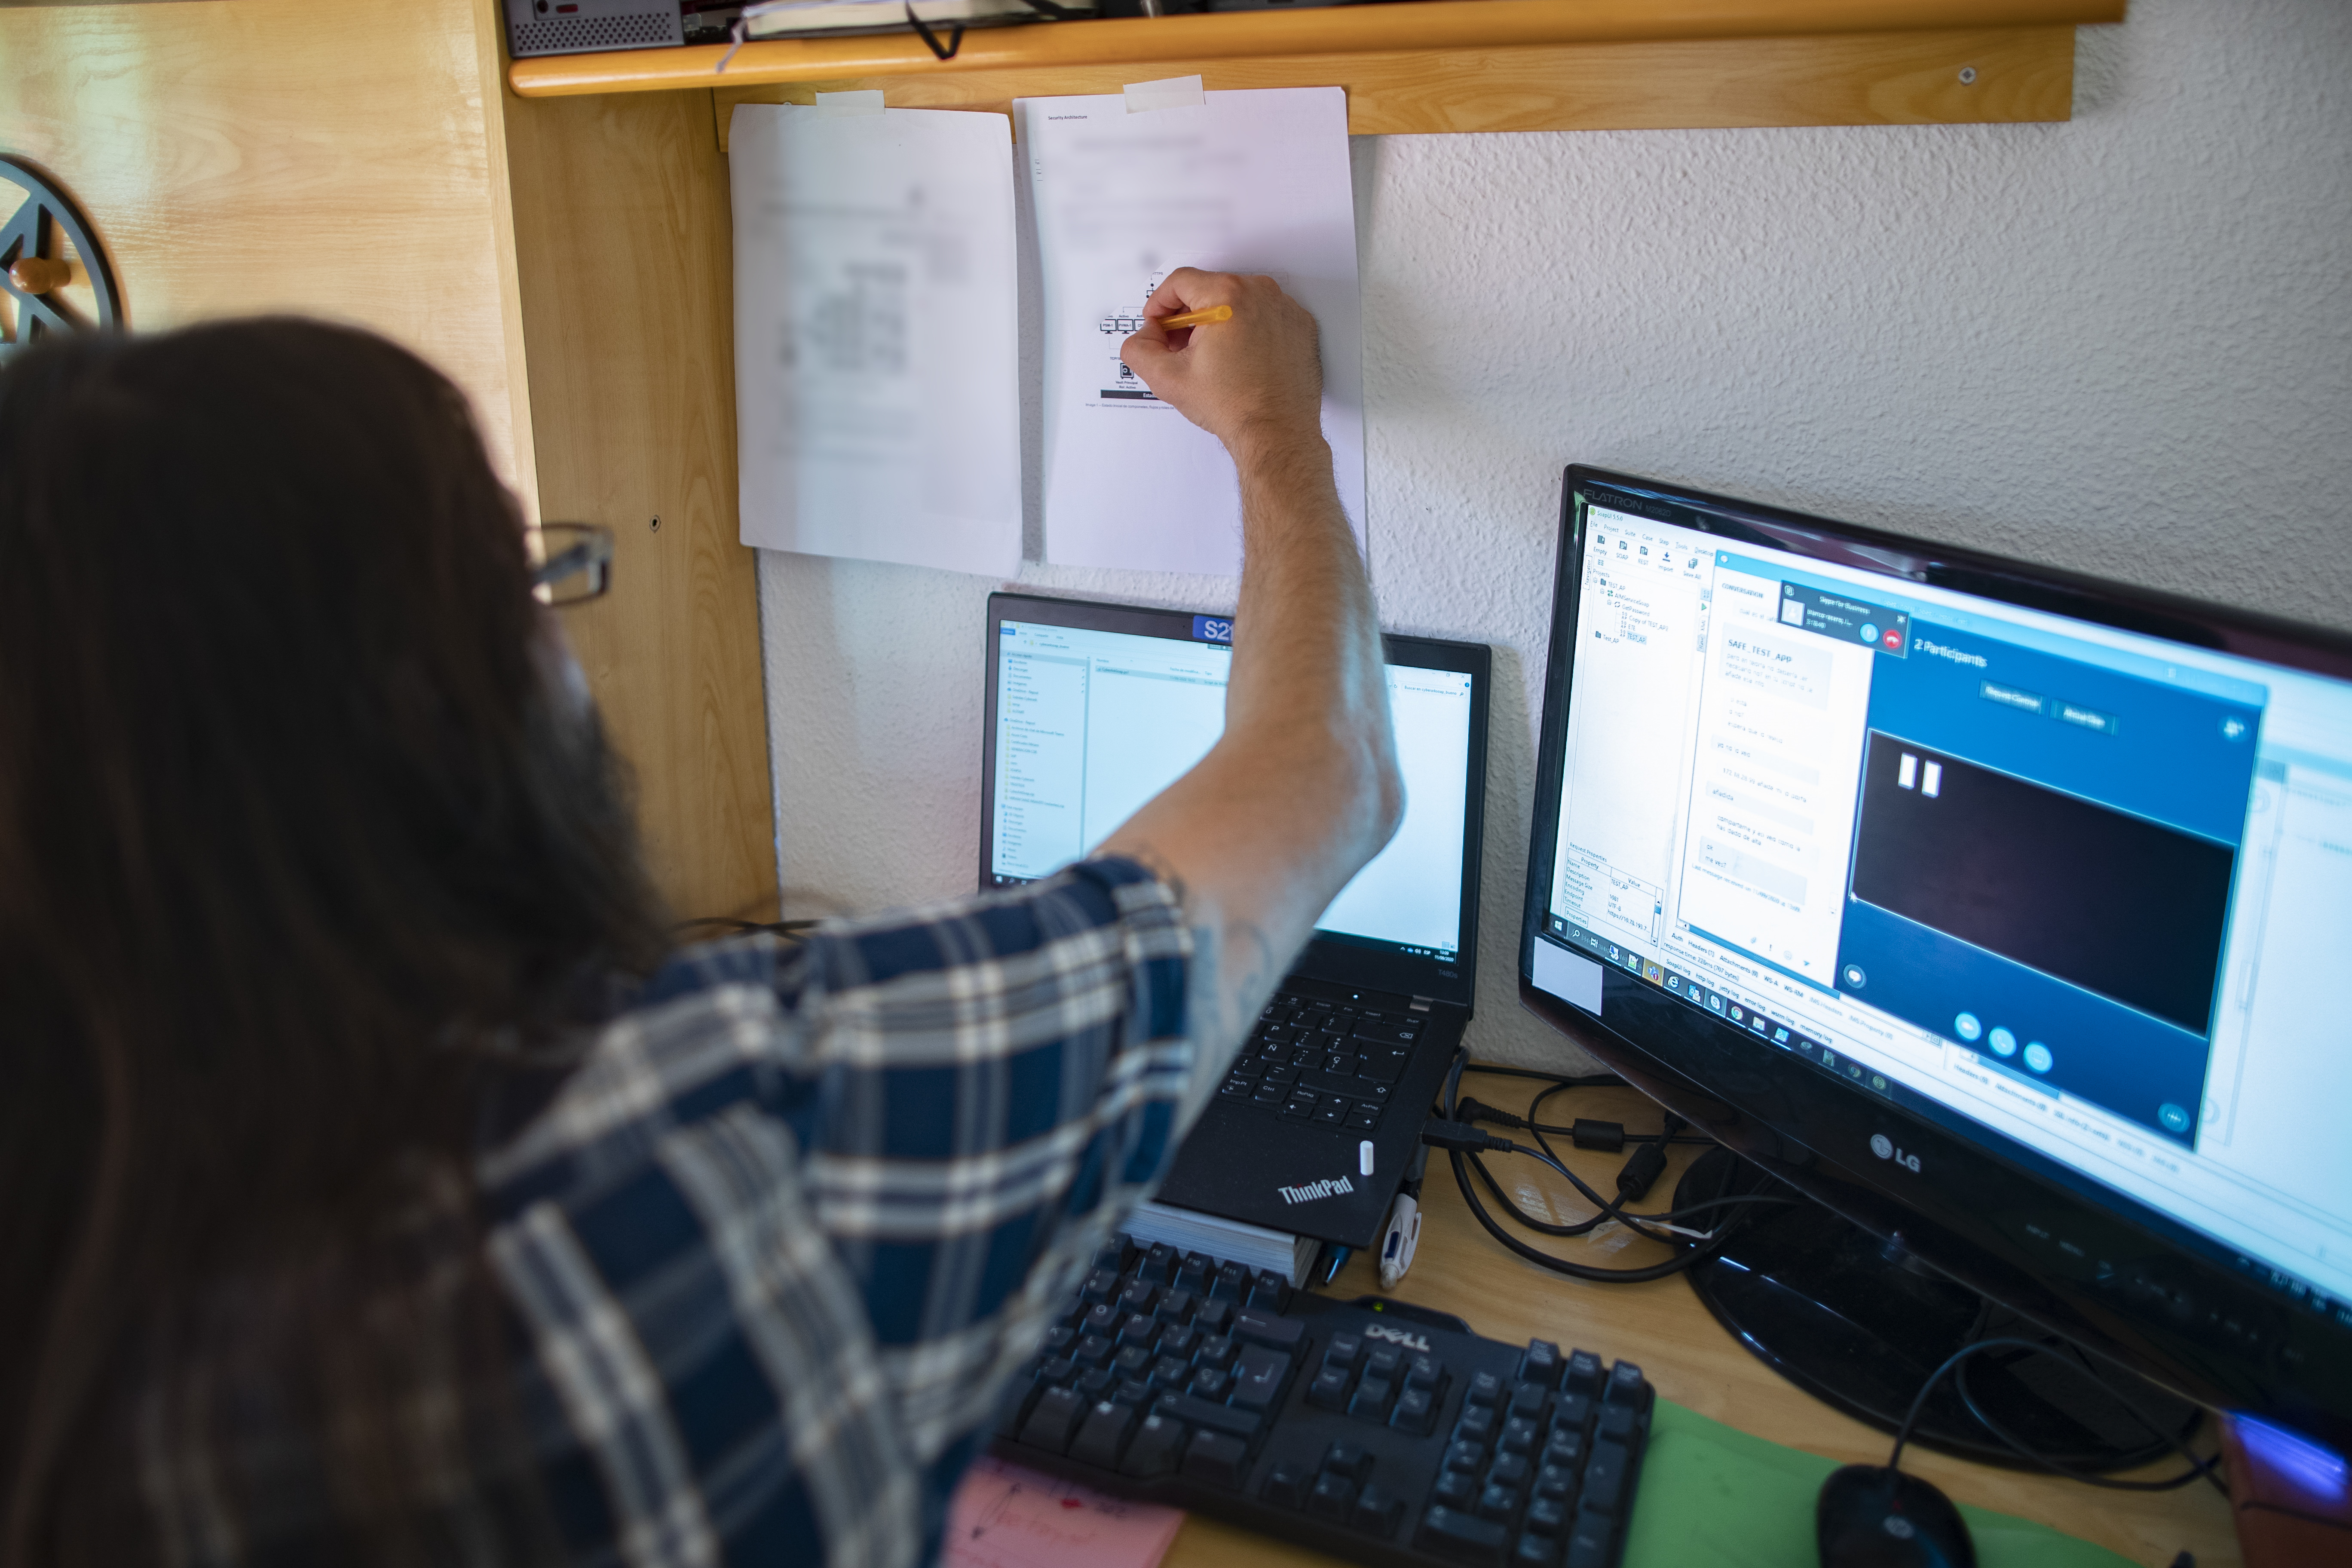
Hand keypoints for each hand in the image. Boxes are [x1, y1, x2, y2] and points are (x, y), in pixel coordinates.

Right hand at [1118, 269, 1323, 453]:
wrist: (1276, 434)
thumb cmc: (1235, 407)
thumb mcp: (1168, 378)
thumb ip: (1139, 349)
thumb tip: (1144, 337)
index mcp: (1228, 296)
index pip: (1180, 281)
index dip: (1160, 303)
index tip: (1158, 323)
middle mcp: (1261, 293)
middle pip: (1209, 289)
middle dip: (1188, 316)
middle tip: (1181, 348)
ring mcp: (1285, 308)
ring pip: (1237, 301)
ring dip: (1218, 322)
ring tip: (1211, 358)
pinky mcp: (1300, 325)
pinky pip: (1264, 314)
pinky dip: (1247, 329)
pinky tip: (1239, 359)